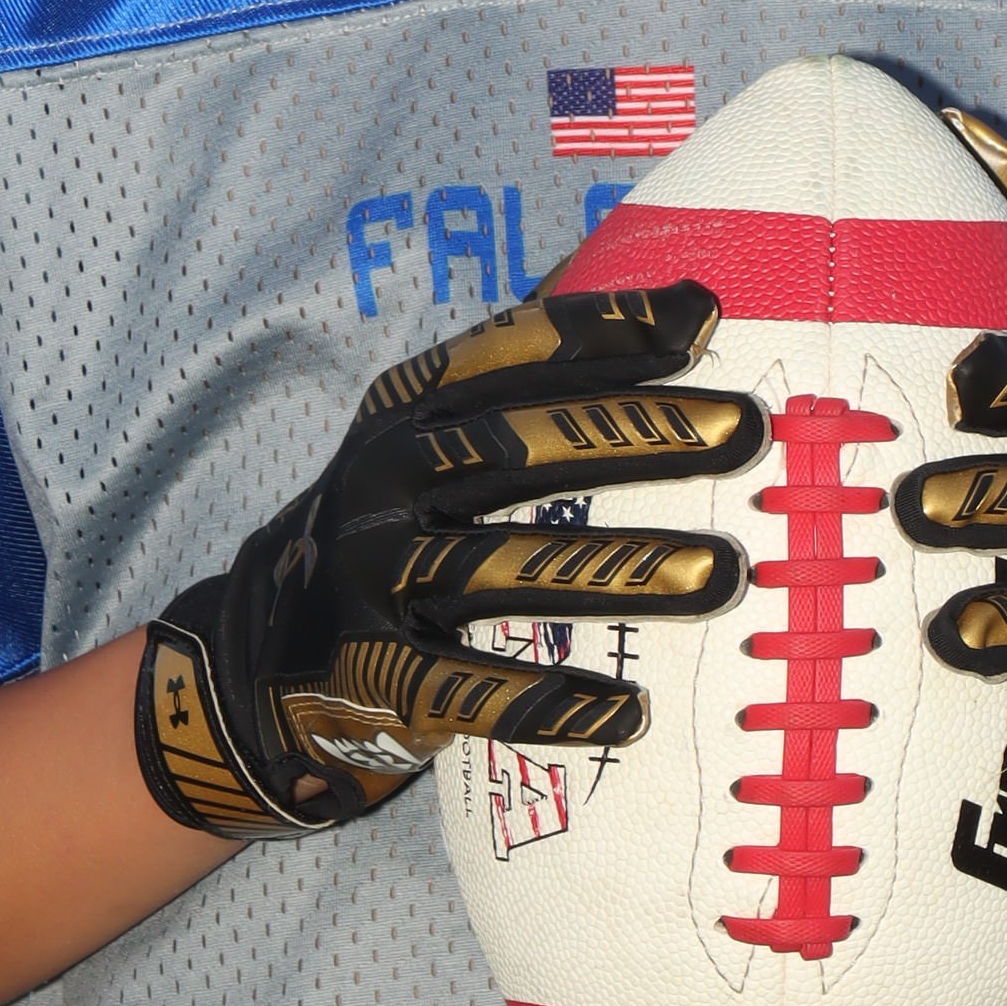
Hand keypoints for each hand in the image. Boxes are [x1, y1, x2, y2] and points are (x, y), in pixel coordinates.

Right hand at [135, 285, 766, 836]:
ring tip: (723, 572)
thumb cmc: (388, 524)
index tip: (704, 319)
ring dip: (622, 568)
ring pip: (509, 567)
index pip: (511, 356)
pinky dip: (551, 704)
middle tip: (744, 430)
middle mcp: (388, 481)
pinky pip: (473, 689)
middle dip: (638, 437)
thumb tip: (672, 293)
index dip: (605, 332)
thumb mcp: (423, 432)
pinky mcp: (377, 673)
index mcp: (407, 411)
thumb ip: (522, 372)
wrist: (262, 653)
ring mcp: (377, 577)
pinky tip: (630, 713)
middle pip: (520, 448)